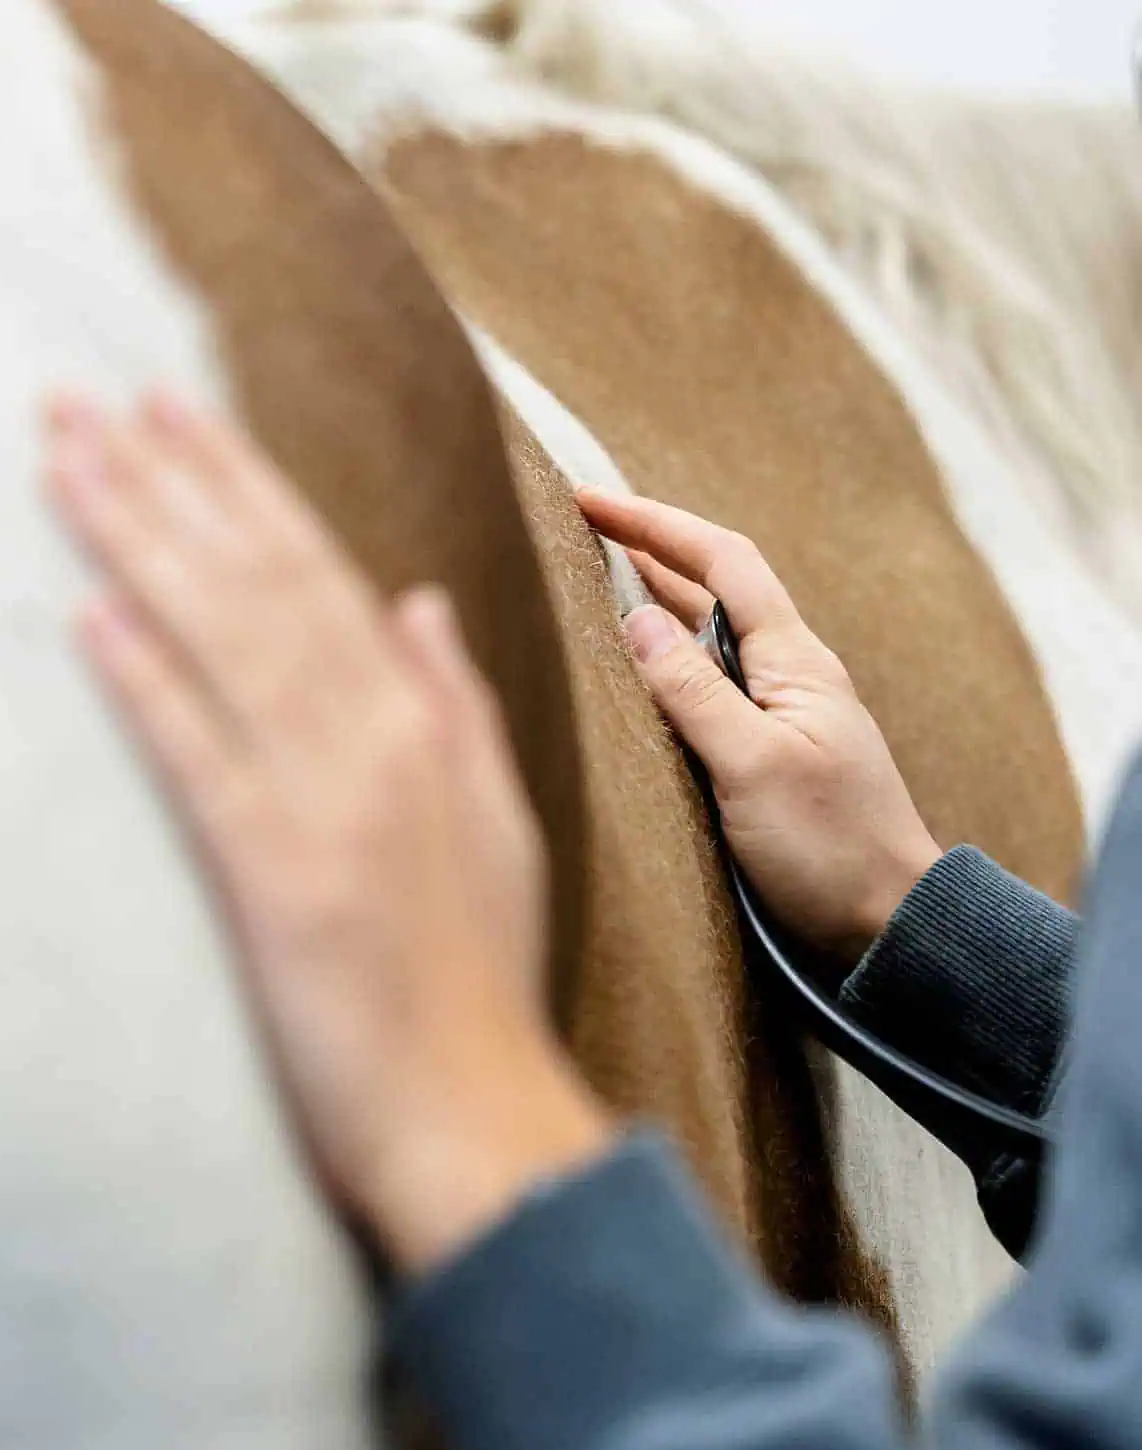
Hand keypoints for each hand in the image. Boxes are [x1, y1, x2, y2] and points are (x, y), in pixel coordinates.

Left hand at [42, 393, 610, 1274]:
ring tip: (66, 464)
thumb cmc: (480, 969)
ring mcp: (324, 802)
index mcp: (419, 723)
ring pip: (224, 644)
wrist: (474, 1106)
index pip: (317, 571)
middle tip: (80, 397)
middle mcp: (371, 739)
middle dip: (166, 480)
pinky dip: (146, 686)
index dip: (241, 484)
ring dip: (140, 546)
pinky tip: (89, 620)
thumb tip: (416, 601)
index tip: (176, 409)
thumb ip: (457, 701)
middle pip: (257, 582)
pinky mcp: (274, 877)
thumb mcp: (498, 816)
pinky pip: (201, 762)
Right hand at [579, 487, 941, 962]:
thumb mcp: (753, 766)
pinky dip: (667, 658)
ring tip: (598, 575)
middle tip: (584, 524)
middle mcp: (788, 674)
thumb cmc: (830, 849)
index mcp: (795, 661)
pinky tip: (638, 669)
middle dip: (650, 548)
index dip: (655, 523)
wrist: (888, 925)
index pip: (722, 562)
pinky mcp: (766, 752)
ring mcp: (779, 713)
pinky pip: (710, 683)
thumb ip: (694, 692)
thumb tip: (636, 621)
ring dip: (657, 598)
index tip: (590, 500)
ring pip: (710, 634)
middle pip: (714, 587)